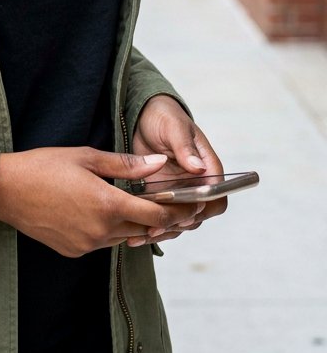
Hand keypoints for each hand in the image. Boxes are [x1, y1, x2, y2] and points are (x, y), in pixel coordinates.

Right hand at [0, 147, 191, 257]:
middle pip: (142, 228)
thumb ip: (125, 164)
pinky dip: (108, 229)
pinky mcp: (74, 251)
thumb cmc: (44, 166)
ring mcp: (87, 244)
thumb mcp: (86, 156)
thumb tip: (159, 164)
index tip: (189, 204)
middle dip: (157, 217)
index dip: (176, 211)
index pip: (156, 216)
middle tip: (166, 202)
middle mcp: (100, 230)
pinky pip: (101, 242)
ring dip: (131, 222)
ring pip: (123, 236)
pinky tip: (98, 211)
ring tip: (132, 203)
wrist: (6, 190)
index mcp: (107, 204)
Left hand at [129, 95, 226, 246]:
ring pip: (179, 222)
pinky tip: (134, 236)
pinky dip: (151, 228)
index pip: (217, 196)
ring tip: (140, 235)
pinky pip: (162, 218)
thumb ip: (185, 147)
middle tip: (155, 228)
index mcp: (208, 167)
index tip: (186, 210)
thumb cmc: (164, 116)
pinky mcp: (163, 196)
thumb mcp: (173, 127)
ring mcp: (180, 192)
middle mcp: (197, 184)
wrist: (144, 116)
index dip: (205, 207)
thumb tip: (200, 168)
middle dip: (178, 224)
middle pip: (198, 215)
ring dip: (163, 231)